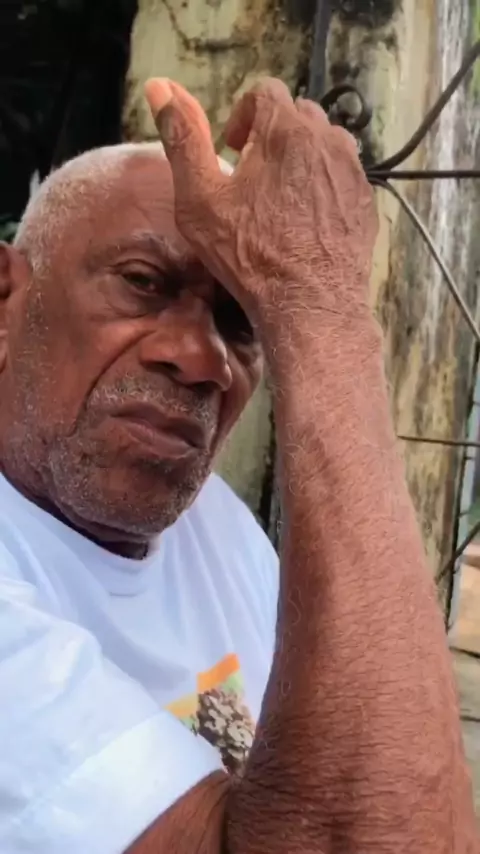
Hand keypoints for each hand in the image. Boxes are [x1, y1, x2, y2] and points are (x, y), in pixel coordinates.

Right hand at [145, 77, 377, 327]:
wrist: (309, 305)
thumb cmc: (250, 256)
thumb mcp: (200, 200)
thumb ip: (182, 139)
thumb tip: (160, 88)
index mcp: (285, 131)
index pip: (265, 91)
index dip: (242, 115)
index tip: (232, 149)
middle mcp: (327, 141)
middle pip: (297, 114)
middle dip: (271, 135)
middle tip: (252, 177)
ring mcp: (352, 172)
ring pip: (325, 142)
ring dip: (300, 157)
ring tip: (279, 197)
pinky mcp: (365, 202)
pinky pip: (343, 176)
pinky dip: (323, 185)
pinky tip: (305, 220)